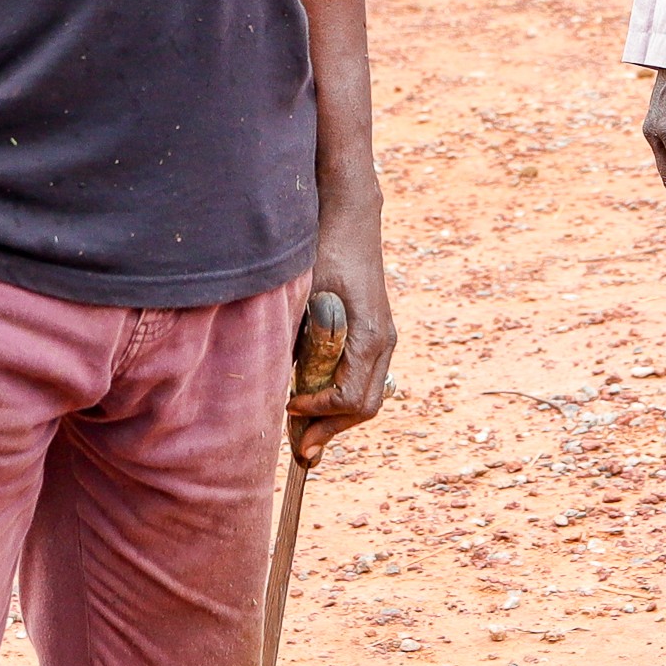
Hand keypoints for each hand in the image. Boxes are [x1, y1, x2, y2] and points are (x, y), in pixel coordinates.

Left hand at [292, 195, 397, 469]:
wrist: (351, 216)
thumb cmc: (325, 250)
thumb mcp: (306, 292)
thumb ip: (301, 336)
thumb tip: (281, 380)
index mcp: (369, 335)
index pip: (349, 397)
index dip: (317, 412)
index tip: (288, 407)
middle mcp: (383, 340)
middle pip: (364, 407)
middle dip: (330, 429)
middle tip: (300, 449)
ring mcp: (384, 337)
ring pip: (367, 395)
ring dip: (337, 417)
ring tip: (305, 430)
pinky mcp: (377, 332)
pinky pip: (365, 377)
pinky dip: (342, 396)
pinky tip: (316, 397)